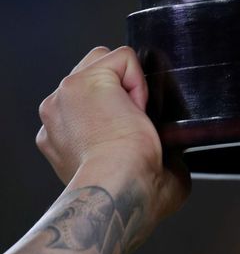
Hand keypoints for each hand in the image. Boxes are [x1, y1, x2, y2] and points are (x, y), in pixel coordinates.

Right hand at [37, 46, 189, 227]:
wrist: (120, 189)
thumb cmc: (131, 195)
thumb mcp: (132, 174)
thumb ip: (135, 152)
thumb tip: (170, 153)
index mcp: (61, 141)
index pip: (87, 105)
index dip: (114, 112)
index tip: (129, 137)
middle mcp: (56, 115)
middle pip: (89, 78)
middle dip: (117, 94)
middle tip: (133, 128)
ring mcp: (63, 96)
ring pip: (102, 63)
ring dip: (126, 87)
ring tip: (135, 120)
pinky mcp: (83, 81)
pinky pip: (121, 59)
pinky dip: (138, 79)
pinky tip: (138, 110)